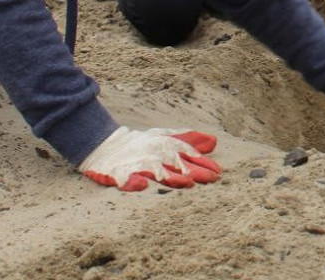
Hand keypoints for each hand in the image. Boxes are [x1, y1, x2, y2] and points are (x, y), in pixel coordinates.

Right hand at [78, 126, 221, 191]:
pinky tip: (141, 186)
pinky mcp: (118, 174)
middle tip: (211, 178)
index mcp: (165, 147)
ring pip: (155, 171)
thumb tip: (214, 142)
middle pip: (176, 163)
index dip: (203, 162)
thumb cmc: (141, 144)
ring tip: (185, 182)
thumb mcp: (165, 138)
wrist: (106, 145)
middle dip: (194, 171)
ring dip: (170, 176)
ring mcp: (136, 164)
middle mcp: (154, 155)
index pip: (188, 154)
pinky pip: (125, 179)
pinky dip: (133, 182)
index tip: (218, 171)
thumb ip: (188, 140)